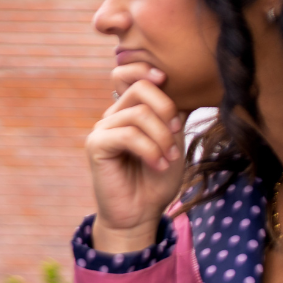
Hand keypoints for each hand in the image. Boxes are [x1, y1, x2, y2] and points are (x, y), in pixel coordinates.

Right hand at [87, 64, 187, 252]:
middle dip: (167, 108)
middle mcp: (113, 115)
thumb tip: (186, 86)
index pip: (128, 73)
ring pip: (138, 113)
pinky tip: (158, 164)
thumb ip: (172, 114)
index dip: (146, 69)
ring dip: (162, 137)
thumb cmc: (157, 179)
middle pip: (139, 87)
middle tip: (177, 131)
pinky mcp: (96, 145)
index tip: (166, 79)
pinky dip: (150, 150)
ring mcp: (102, 129)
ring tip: (170, 158)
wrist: (141, 213)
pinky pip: (128, 135)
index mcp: (129, 110)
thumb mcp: (173, 140)